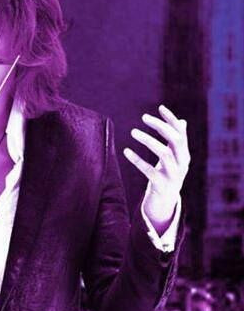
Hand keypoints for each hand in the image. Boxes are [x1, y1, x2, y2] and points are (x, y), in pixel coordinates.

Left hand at [123, 104, 189, 233]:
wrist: (165, 204)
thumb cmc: (167, 176)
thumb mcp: (174, 159)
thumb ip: (177, 142)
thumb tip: (182, 121)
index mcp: (184, 155)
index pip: (180, 133)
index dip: (171, 119)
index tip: (160, 107)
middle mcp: (182, 164)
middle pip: (175, 140)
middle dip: (160, 126)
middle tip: (144, 117)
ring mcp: (173, 175)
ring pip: (164, 154)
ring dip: (148, 140)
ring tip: (133, 132)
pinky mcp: (161, 185)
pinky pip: (149, 171)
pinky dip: (137, 160)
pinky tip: (126, 151)